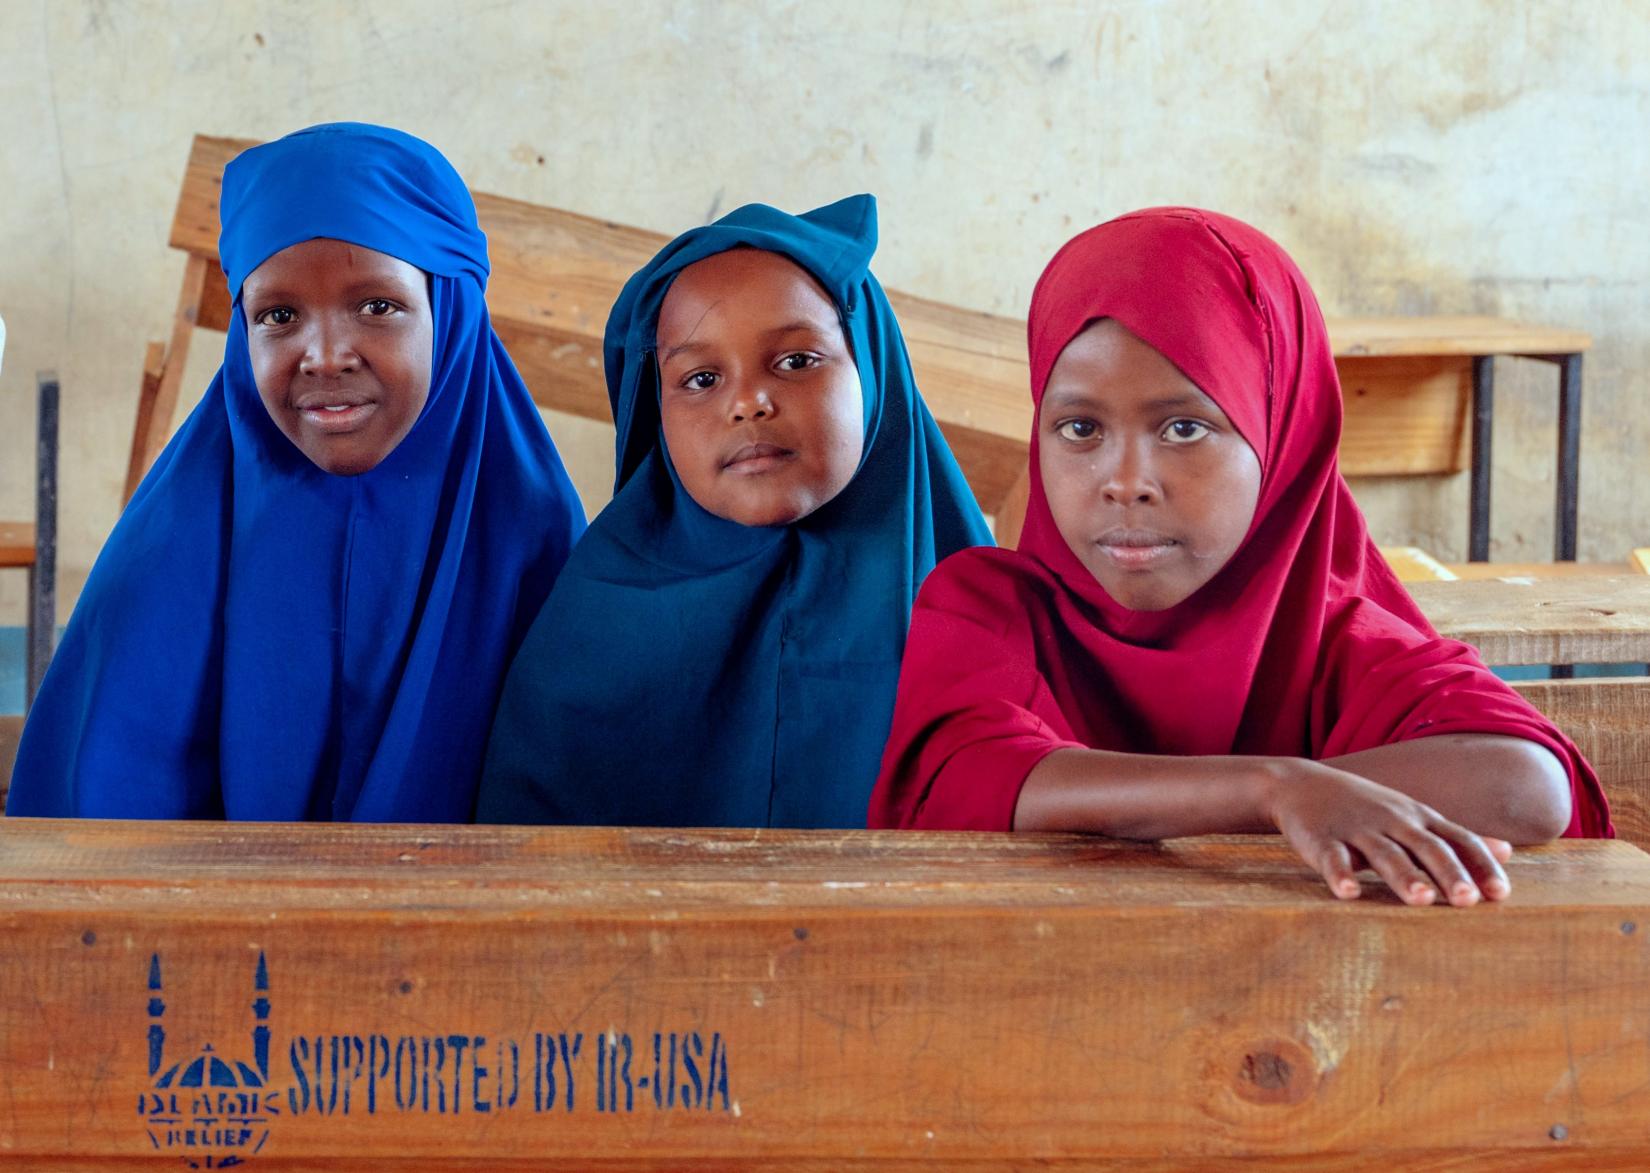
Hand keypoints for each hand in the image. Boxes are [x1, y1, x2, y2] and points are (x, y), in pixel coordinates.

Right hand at [1262, 759, 1513, 906]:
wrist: (1300, 783)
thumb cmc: (1365, 807)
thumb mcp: (1414, 816)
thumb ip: (1456, 837)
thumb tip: (1508, 851)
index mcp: (1418, 818)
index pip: (1458, 840)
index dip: (1480, 865)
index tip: (1500, 894)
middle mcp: (1392, 821)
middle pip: (1426, 847)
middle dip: (1448, 873)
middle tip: (1468, 900)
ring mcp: (1356, 828)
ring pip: (1384, 853)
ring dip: (1403, 875)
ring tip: (1421, 899)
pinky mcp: (1321, 837)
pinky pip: (1332, 857)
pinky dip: (1339, 874)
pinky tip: (1348, 892)